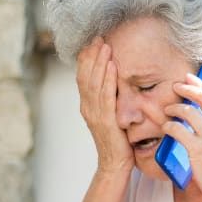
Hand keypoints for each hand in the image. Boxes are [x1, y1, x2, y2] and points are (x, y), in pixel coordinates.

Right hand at [75, 37, 132, 174]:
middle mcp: (87, 107)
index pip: (83, 77)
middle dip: (92, 55)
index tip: (93, 42)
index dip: (87, 58)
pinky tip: (112, 66)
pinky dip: (108, 79)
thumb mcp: (111, 117)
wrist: (115, 165)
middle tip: (99, 36)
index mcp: (87, 105)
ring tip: (105, 45)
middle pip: (86, 75)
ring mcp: (94, 114)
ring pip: (94, 82)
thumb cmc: (118, 141)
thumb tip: (116, 83)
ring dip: (99, 62)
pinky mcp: (105, 121)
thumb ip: (110, 101)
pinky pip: (106, 96)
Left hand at [161, 71, 201, 200]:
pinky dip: (168, 126)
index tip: (188, 78)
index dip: (199, 85)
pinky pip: (177, 129)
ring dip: (173, 108)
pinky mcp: (197, 149)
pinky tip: (166, 128)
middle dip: (186, 89)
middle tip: (175, 86)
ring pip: (187, 112)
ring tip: (167, 111)